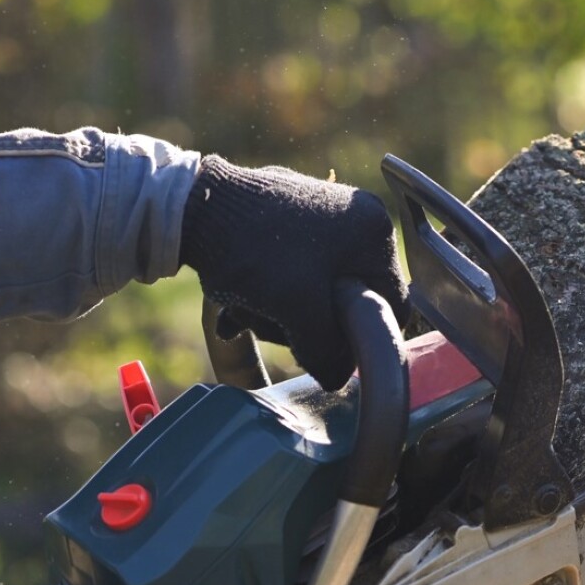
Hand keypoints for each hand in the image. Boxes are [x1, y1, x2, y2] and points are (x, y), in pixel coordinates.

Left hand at [179, 157, 409, 388]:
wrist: (194, 206)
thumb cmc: (256, 254)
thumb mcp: (300, 314)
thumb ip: (329, 352)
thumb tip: (338, 378)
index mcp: (374, 232)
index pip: (390, 304)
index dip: (363, 339)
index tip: (328, 352)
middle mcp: (357, 214)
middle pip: (352, 297)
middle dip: (311, 323)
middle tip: (276, 326)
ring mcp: (323, 209)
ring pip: (319, 286)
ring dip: (285, 309)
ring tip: (249, 310)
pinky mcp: (291, 211)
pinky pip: (296, 266)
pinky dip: (272, 288)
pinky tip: (243, 297)